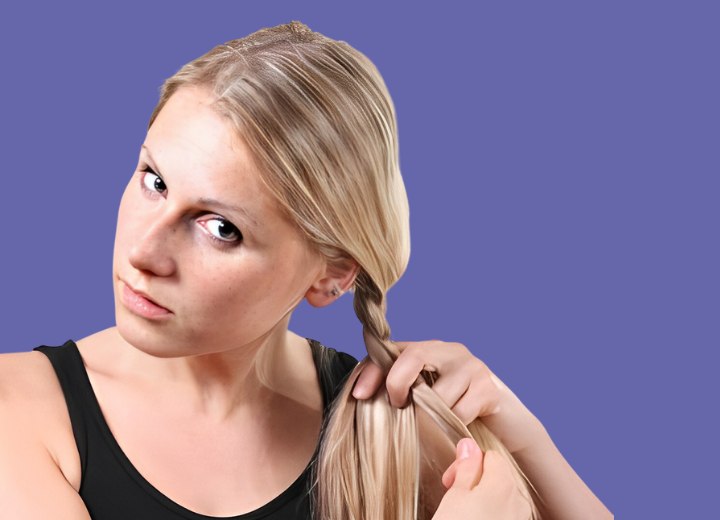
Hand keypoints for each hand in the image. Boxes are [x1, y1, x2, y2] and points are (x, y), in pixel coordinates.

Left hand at [352, 339, 548, 452]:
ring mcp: (471, 367)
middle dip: (399, 384)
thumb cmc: (453, 410)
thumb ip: (397, 392)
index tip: (359, 396)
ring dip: (430, 417)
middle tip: (398, 407)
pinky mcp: (488, 388)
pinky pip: (459, 412)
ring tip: (436, 423)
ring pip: (437, 395)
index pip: (391, 351)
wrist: (503, 422)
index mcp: (427, 349)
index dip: (372, 371)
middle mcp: (449, 350)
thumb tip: (360, 396)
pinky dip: (452, 426)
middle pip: (414, 356)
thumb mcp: (422, 398)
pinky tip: (457, 428)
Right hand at [433, 438, 531, 519]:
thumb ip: (465, 467)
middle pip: (496, 474)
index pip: (489, 455)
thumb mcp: (455, 495)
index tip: (452, 477)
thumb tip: (469, 445)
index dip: (467, 463)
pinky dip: (490, 511)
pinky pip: (505, 512)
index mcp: (504, 483)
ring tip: (461, 509)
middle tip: (451, 492)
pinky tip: (472, 518)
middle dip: (474, 479)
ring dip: (481, 496)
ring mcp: (520, 518)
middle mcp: (519, 500)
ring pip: (500, 495)